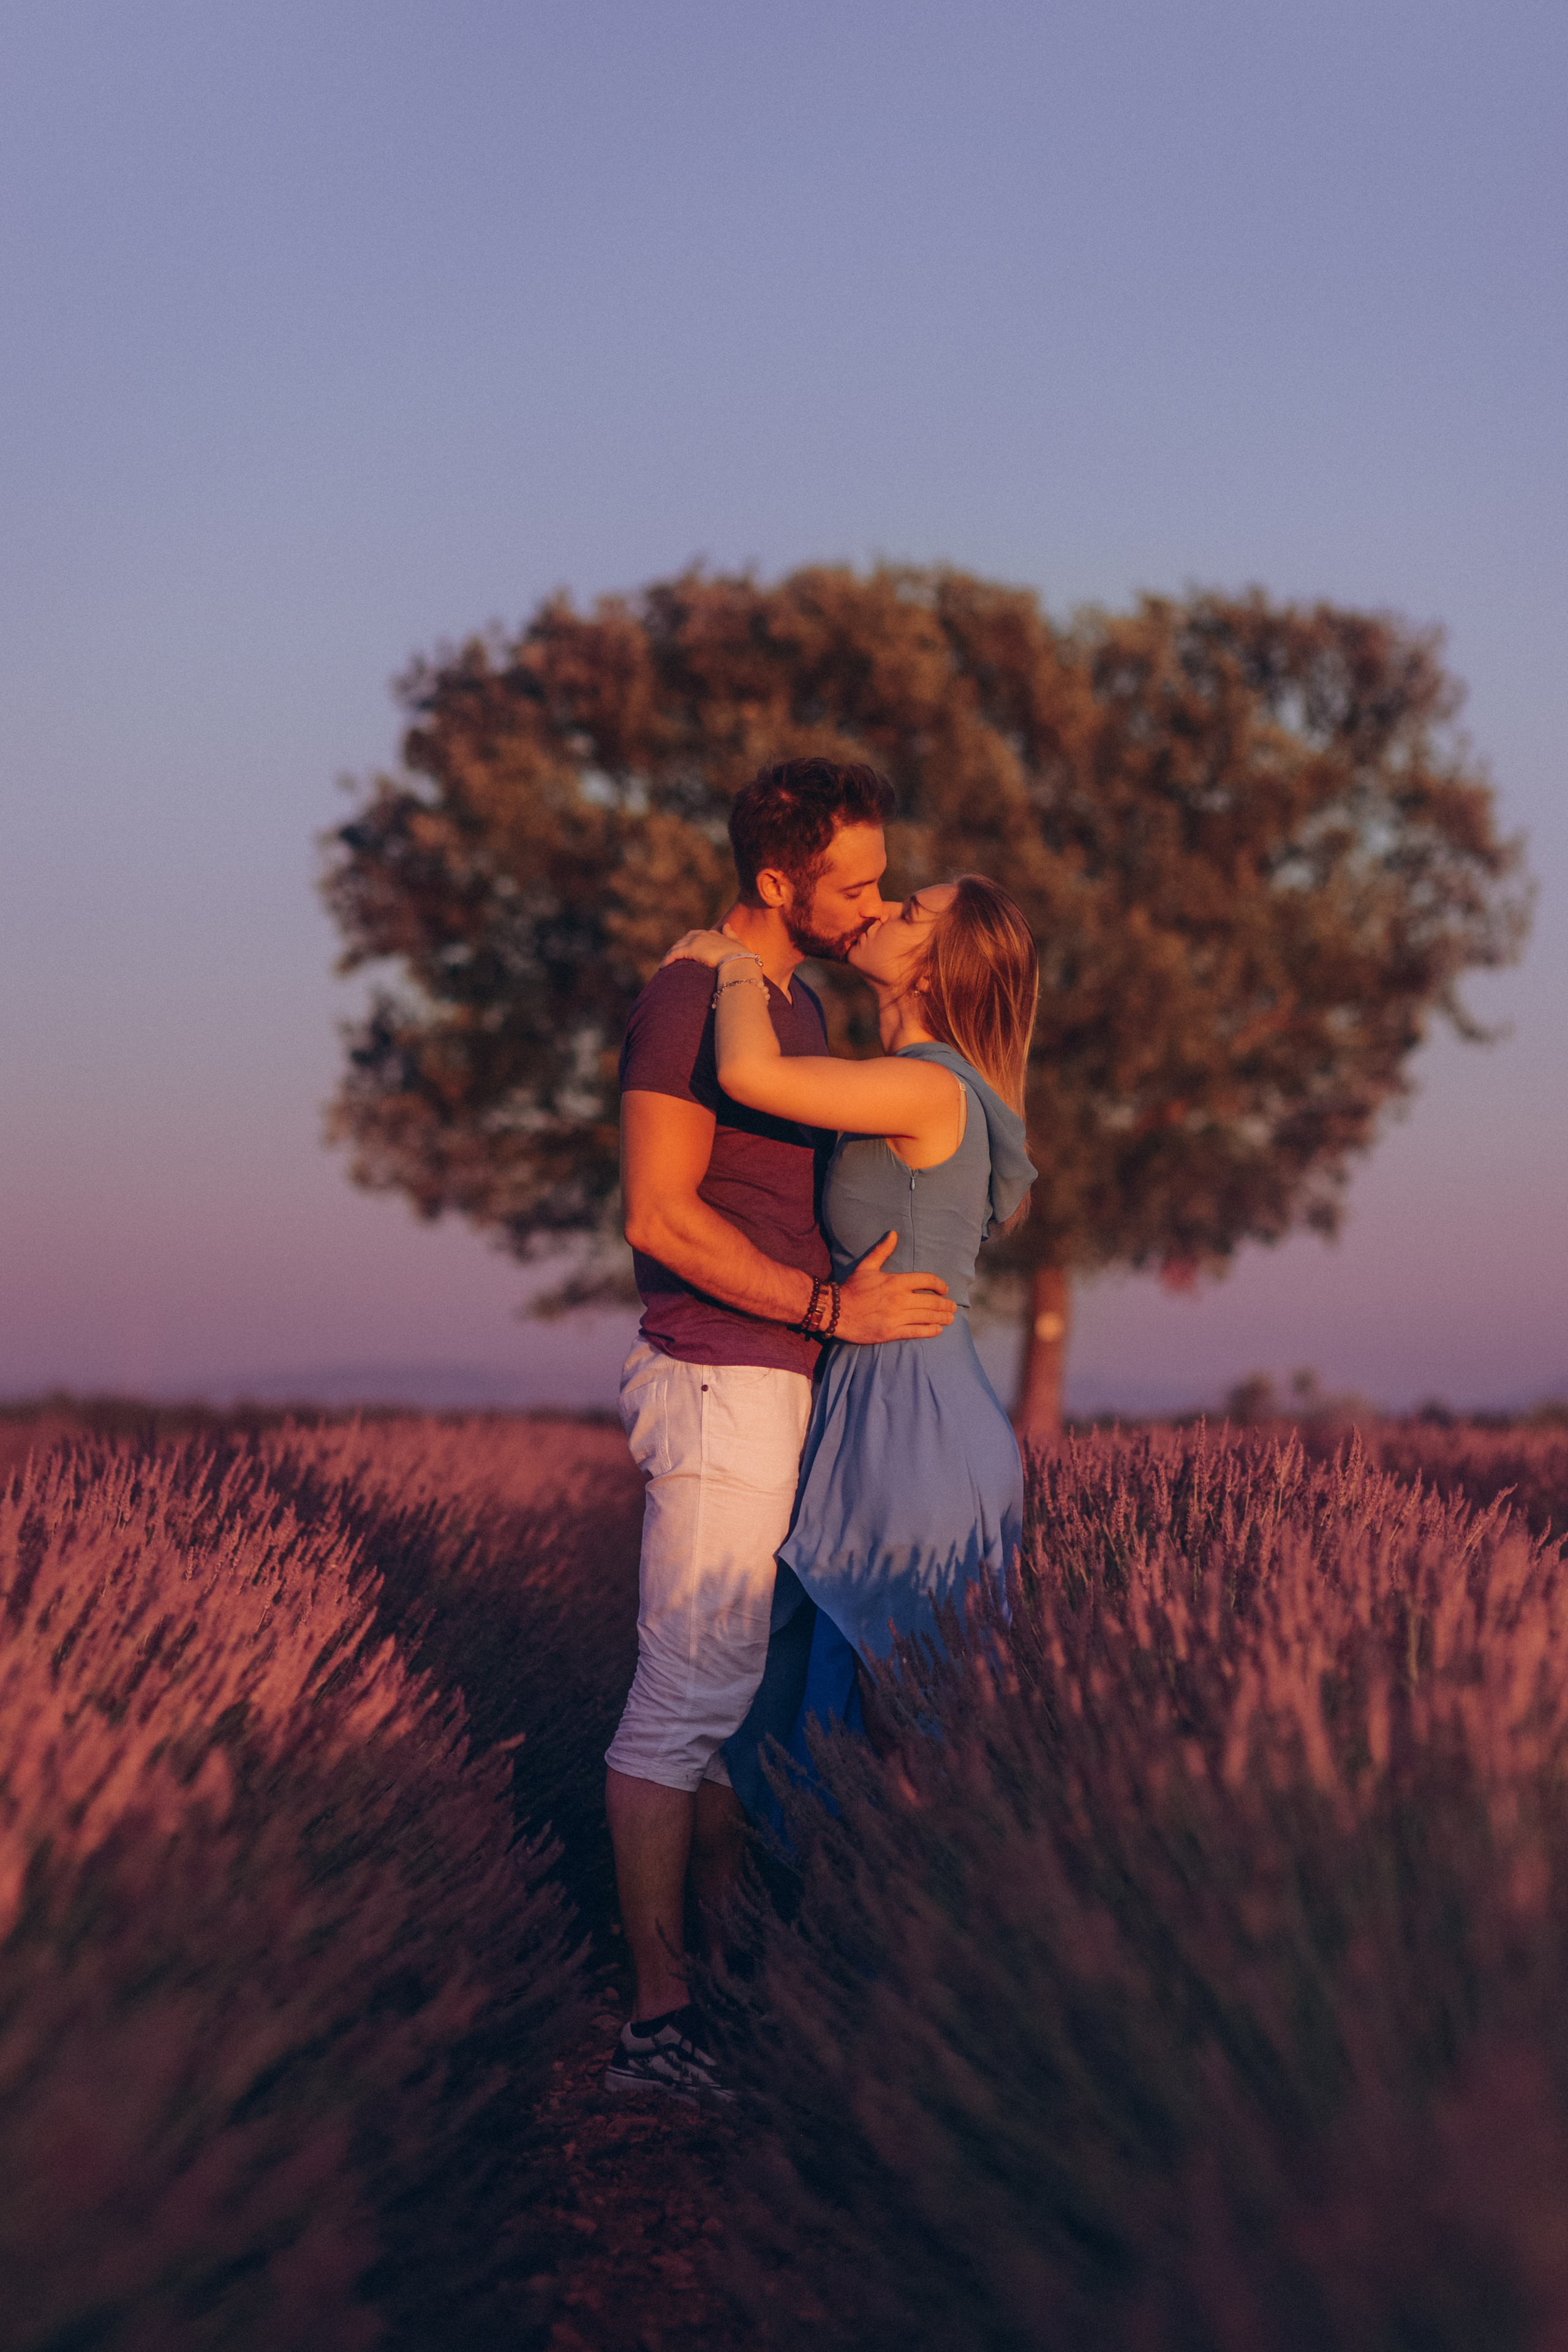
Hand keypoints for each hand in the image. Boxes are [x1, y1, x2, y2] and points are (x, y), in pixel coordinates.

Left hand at [661, 928, 749, 971]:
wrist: (738, 962)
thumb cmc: (741, 957)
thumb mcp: (738, 943)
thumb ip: (731, 934)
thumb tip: (727, 925)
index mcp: (713, 933)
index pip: (696, 936)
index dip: (689, 944)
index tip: (685, 953)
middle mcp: (703, 934)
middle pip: (684, 940)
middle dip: (677, 949)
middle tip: (672, 960)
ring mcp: (696, 941)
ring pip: (677, 947)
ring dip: (670, 955)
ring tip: (665, 965)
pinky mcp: (690, 949)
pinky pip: (674, 954)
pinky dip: (668, 959)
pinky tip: (663, 967)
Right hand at [835, 1231, 956, 1343]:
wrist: (836, 1311)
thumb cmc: (852, 1288)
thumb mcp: (867, 1266)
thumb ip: (882, 1251)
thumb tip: (893, 1233)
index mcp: (896, 1281)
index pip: (927, 1280)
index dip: (939, 1285)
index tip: (944, 1289)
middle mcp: (900, 1299)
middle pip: (932, 1301)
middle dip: (946, 1304)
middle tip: (952, 1307)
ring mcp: (897, 1317)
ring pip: (927, 1317)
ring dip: (942, 1318)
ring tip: (950, 1319)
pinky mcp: (892, 1332)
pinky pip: (917, 1332)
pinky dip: (930, 1331)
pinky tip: (937, 1330)